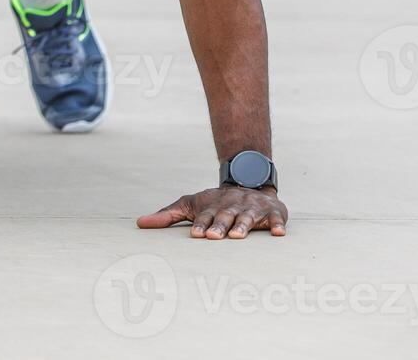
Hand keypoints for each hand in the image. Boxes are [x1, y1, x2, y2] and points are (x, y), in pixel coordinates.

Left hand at [136, 186, 286, 238]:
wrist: (248, 181)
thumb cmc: (214, 203)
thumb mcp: (191, 205)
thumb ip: (168, 215)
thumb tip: (139, 223)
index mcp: (213, 207)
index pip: (205, 216)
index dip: (200, 224)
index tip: (195, 234)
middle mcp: (232, 206)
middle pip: (225, 217)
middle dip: (219, 226)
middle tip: (214, 237)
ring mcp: (252, 208)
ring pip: (248, 217)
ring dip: (243, 226)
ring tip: (238, 236)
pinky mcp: (272, 211)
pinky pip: (277, 218)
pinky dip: (278, 224)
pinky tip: (278, 233)